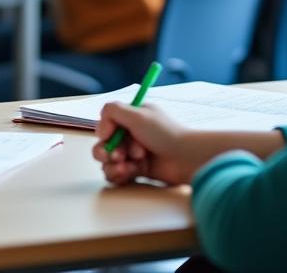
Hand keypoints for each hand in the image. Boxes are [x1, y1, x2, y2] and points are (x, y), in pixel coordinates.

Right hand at [91, 103, 205, 185]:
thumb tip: (100, 129)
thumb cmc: (164, 134)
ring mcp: (134, 154)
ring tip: (127, 168)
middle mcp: (132, 135)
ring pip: (108, 161)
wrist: (186, 158)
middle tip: (119, 156)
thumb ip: (111, 110)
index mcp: (132, 117)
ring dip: (113, 165)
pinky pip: (117, 174)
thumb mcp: (137, 114)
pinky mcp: (137, 170)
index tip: (109, 136)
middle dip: (108, 151)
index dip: (104, 131)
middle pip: (104, 144)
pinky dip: (119, 174)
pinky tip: (129, 173)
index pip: (107, 124)